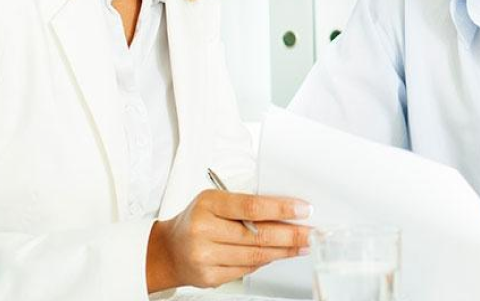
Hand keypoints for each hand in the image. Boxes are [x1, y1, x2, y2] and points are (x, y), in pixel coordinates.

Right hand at [145, 190, 312, 291]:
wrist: (168, 250)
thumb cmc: (197, 220)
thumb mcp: (215, 202)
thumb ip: (245, 205)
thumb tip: (285, 211)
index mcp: (208, 204)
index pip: (251, 206)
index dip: (281, 208)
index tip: (302, 209)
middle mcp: (203, 230)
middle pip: (258, 235)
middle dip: (291, 234)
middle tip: (311, 232)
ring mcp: (205, 256)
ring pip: (256, 255)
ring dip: (284, 250)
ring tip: (302, 245)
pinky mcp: (210, 277)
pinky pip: (247, 269)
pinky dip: (266, 262)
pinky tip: (278, 255)